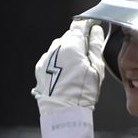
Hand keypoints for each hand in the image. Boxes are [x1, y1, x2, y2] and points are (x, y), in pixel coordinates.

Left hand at [32, 20, 105, 137]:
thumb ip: (96, 46)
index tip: (94, 28)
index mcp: (71, 45)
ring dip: (69, 52)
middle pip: (70, 36)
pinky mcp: (40, 68)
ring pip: (60, 48)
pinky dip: (60, 62)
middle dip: (79, 42)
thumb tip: (96, 31)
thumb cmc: (82, 92)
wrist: (63, 112)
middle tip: (89, 56)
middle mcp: (55, 48)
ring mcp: (46, 58)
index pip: (79, 25)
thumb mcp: (96, 68)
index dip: (88, 25)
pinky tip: (67, 75)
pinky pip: (52, 59)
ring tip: (77, 69)